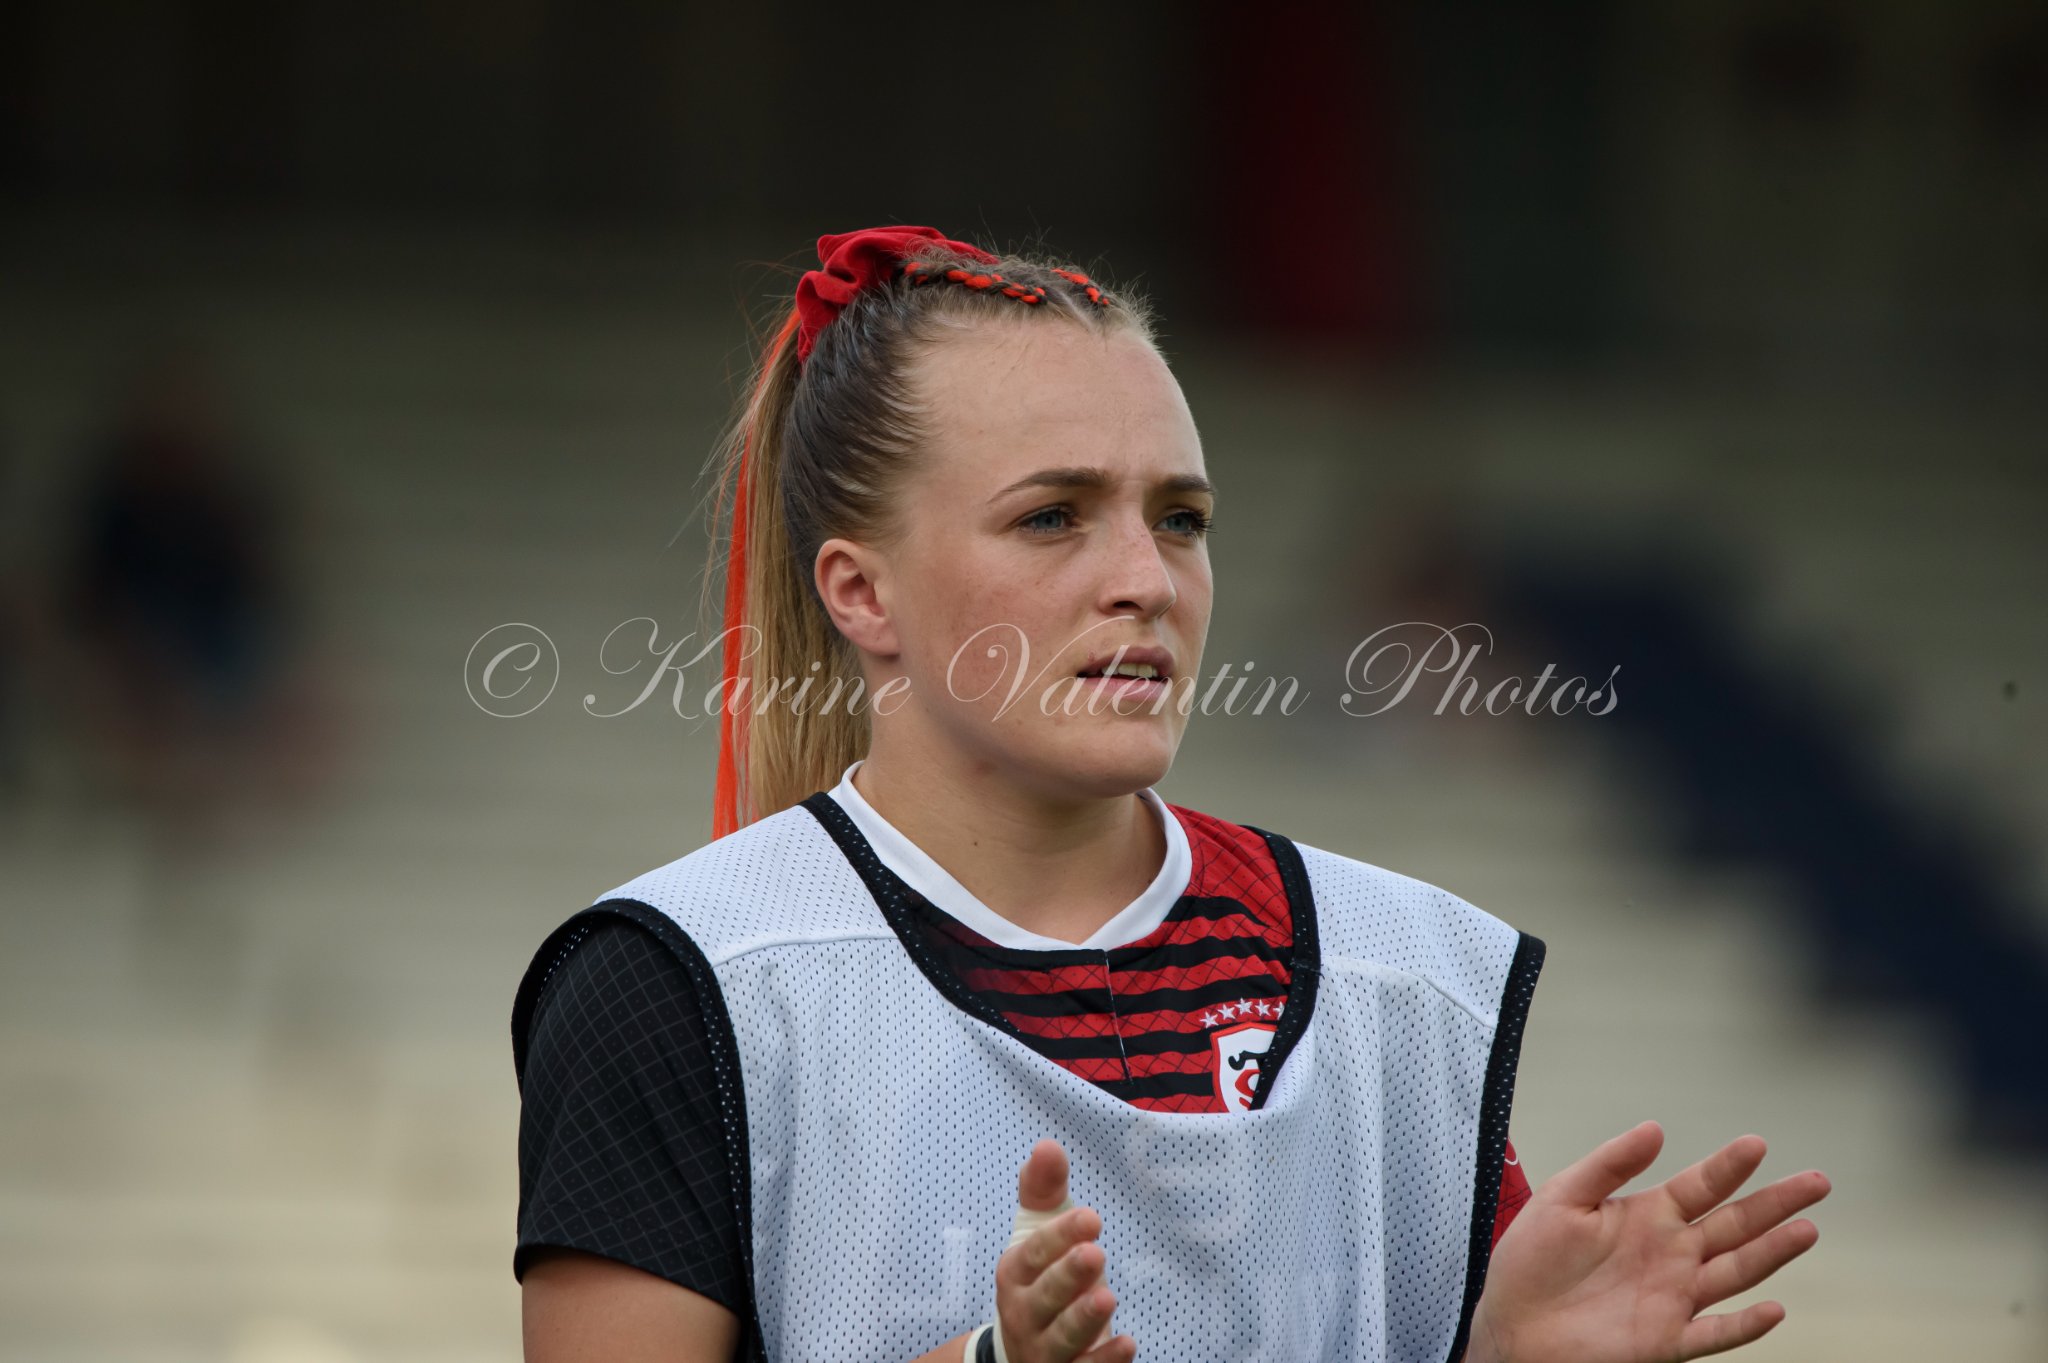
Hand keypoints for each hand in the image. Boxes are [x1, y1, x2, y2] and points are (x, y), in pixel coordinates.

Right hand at [991, 1139, 1135, 1362]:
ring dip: (1083, 1319)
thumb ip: (1044, 1191)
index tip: (1091, 1217)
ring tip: (1107, 1299)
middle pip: (1044, 1296)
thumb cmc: (1038, 1281)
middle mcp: (1023, 1313)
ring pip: (1061, 1338)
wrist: (1020, 1354)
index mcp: (1015, 1273)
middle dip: (1067, 1276)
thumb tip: (1047, 1146)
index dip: (1059, 1236)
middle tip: (1095, 1254)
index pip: (1033, 1253)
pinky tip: (1127, 1344)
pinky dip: (1104, 1361)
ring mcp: (1043, 1350)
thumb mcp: (1037, 1236)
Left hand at [1466, 1121, 1830, 1362]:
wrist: (1512, 1325)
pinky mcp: (1665, 1340)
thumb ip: (1610, 1163)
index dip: (1729, 1167)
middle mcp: (1671, 1254)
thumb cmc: (1531, 1261)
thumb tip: (1655, 1128)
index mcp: (1647, 1216)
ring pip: (1736, 1272)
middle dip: (1776, 1204)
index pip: (1700, 1186)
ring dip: (1772, 1253)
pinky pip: (1714, 1333)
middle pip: (1735, 1225)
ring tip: (1807, 1229)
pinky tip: (1772, 1309)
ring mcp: (1673, 1297)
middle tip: (1817, 1181)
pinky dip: (1744, 1325)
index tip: (1758, 1144)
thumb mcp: (1563, 1198)